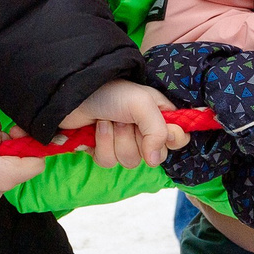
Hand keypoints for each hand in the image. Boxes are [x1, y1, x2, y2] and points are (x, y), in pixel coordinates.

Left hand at [60, 79, 184, 168]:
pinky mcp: (103, 149)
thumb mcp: (142, 103)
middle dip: (137, 139)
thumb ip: (157, 131)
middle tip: (126, 120)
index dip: (173, 139)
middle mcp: (144, 131)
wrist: (75, 93)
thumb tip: (154, 162)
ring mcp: (123, 141)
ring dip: (116, 140)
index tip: (165, 132)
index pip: (179, 138)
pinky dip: (101, 144)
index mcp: (160, 115)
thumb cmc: (112, 91)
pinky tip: (96, 127)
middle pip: (154, 156)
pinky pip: (108, 162)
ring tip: (108, 120)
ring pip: (129, 161)